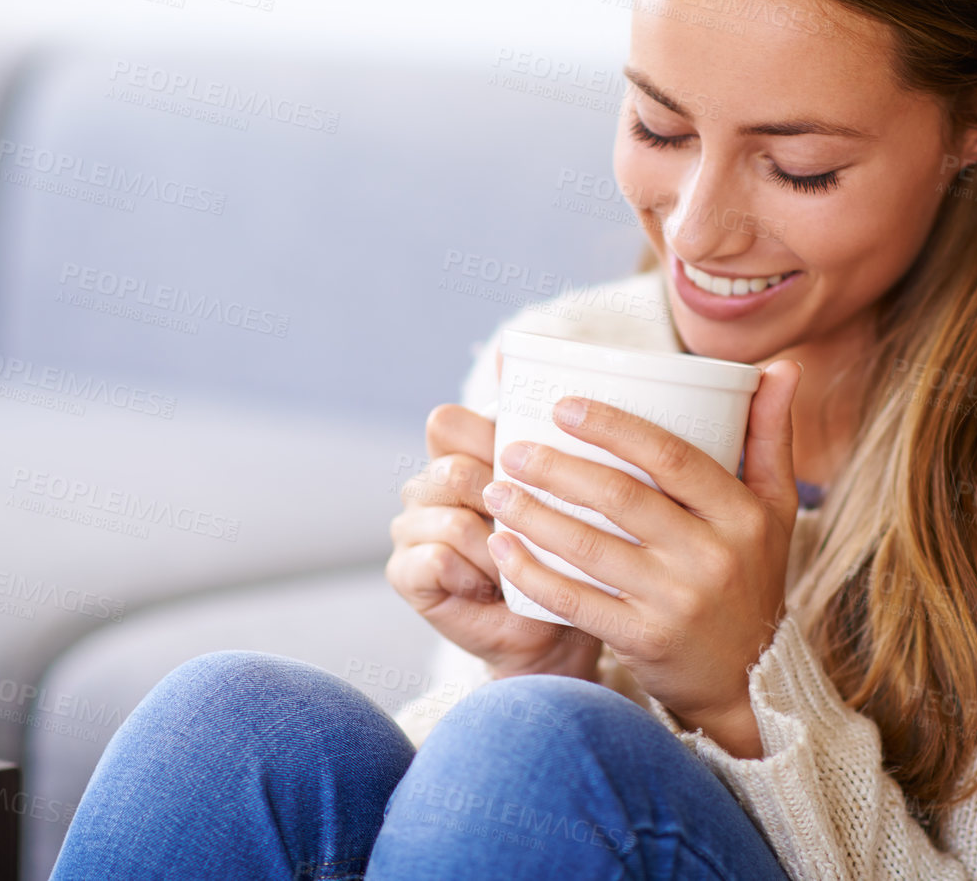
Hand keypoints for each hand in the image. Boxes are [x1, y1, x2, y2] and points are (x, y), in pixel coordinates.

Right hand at [385, 394, 602, 682]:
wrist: (556, 629)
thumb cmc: (569, 551)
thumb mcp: (566, 483)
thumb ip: (542, 425)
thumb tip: (508, 346)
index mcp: (458, 454)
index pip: (447, 423)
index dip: (486, 441)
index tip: (529, 469)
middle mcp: (427, 486)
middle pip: (453, 469)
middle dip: (502, 500)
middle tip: (541, 528)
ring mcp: (412, 530)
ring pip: (449, 516)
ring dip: (495, 544)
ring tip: (524, 564)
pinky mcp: (407, 575)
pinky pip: (433, 559)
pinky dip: (472, 572)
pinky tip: (495, 586)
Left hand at [482, 360, 803, 756]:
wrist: (750, 680)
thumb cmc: (752, 576)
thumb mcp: (776, 508)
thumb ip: (771, 436)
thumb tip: (782, 365)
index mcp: (741, 514)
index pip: (672, 457)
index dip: (614, 427)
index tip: (562, 406)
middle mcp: (713, 556)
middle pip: (621, 498)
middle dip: (557, 469)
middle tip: (511, 448)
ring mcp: (677, 602)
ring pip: (591, 548)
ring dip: (534, 516)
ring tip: (495, 490)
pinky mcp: (645, 641)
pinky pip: (578, 601)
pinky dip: (534, 575)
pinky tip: (502, 548)